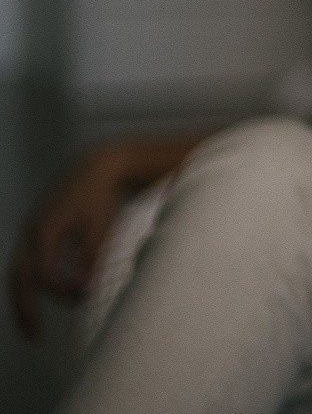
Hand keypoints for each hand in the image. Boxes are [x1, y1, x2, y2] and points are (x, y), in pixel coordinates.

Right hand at [9, 148, 127, 339]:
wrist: (93, 168)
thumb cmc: (100, 197)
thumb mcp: (101, 225)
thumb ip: (91, 256)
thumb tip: (85, 289)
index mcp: (44, 229)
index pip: (44, 271)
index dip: (63, 288)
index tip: (87, 295)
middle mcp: (29, 233)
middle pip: (18, 278)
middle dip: (25, 309)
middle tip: (37, 338)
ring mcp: (28, 233)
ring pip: (17, 276)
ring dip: (23, 304)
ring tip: (34, 333)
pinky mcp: (33, 235)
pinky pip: (25, 267)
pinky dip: (30, 288)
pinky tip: (41, 305)